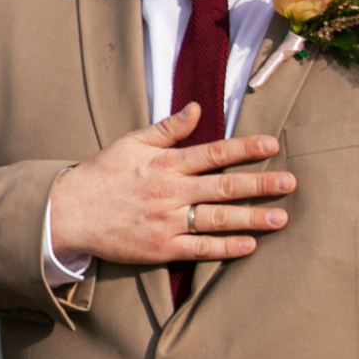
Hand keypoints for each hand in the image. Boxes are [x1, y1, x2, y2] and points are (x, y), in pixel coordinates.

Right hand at [46, 103, 293, 266]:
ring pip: (217, 220)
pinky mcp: (160, 248)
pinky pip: (199, 250)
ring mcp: (166, 223)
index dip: (244, 149)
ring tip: (281, 219)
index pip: (213, 153)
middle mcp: (170, 192)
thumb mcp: (131, 143)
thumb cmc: (101, 175)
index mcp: (165, 164)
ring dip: (251, 219)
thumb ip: (167, 128)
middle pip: (223, 187)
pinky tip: (248, 246)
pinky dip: (224, 248)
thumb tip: (197, 108)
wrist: (68, 214)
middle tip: (290, 183)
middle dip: (260, 185)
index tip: (271, 146)